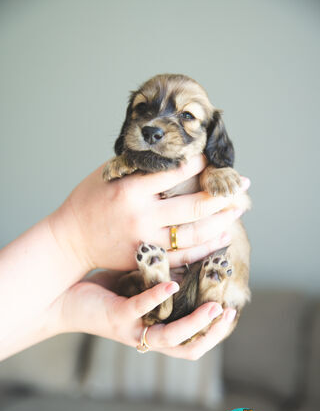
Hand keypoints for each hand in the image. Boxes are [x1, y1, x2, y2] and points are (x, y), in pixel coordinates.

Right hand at [49, 155, 249, 272]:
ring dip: (222, 220)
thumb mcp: (106, 174)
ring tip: (239, 209)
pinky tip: (224, 236)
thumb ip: (137, 165)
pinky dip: (207, 246)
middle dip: (223, 193)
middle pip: (194, 206)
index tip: (213, 159)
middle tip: (243, 184)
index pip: (175, 173)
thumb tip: (168, 152)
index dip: (199, 164)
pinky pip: (184, 255)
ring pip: (195, 233)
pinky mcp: (148, 258)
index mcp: (131, 190)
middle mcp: (142, 216)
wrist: (70, 240)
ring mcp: (146, 240)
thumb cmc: (87, 202)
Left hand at [55, 271, 236, 359]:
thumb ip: (166, 275)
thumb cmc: (105, 289)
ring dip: (195, 324)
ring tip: (214, 307)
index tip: (233, 309)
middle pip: (189, 348)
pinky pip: (141, 311)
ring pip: (170, 339)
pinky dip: (158, 298)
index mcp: (157, 330)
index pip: (194, 341)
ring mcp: (133, 329)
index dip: (216, 331)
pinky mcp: (117, 317)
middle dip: (213, 334)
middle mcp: (148, 336)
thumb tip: (192, 252)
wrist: (64, 296)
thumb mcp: (141, 282)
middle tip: (230, 312)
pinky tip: (172, 284)